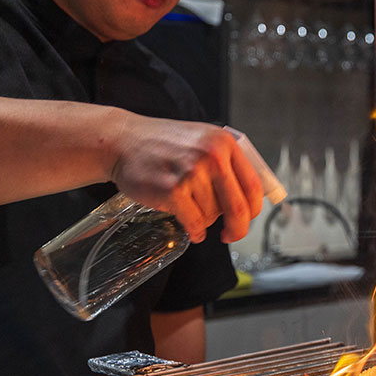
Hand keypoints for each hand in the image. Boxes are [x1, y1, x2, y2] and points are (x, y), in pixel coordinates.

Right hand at [110, 117, 263, 242]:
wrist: (122, 141)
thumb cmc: (161, 143)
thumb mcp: (201, 140)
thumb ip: (226, 162)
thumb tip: (250, 196)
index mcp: (224, 143)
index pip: (254, 185)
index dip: (254, 209)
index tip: (247, 218)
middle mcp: (212, 155)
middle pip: (240, 207)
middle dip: (238, 229)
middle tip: (230, 235)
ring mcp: (192, 173)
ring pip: (213, 215)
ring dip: (204, 221)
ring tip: (189, 209)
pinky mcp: (173, 190)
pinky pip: (195, 223)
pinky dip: (195, 231)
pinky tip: (191, 229)